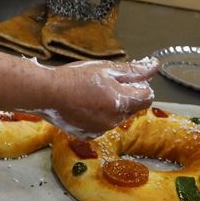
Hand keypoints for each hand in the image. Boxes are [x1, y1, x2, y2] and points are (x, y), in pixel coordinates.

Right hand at [29, 56, 159, 138]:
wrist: (45, 93)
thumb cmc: (73, 78)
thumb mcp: (105, 68)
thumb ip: (133, 70)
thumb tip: (154, 66)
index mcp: (121, 102)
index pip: (147, 97)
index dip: (139, 86)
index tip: (126, 80)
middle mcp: (114, 120)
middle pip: (132, 108)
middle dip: (125, 96)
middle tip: (104, 84)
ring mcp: (101, 129)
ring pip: (117, 117)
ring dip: (111, 107)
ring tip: (91, 94)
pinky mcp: (89, 134)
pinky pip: (102, 125)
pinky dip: (98, 116)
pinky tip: (84, 105)